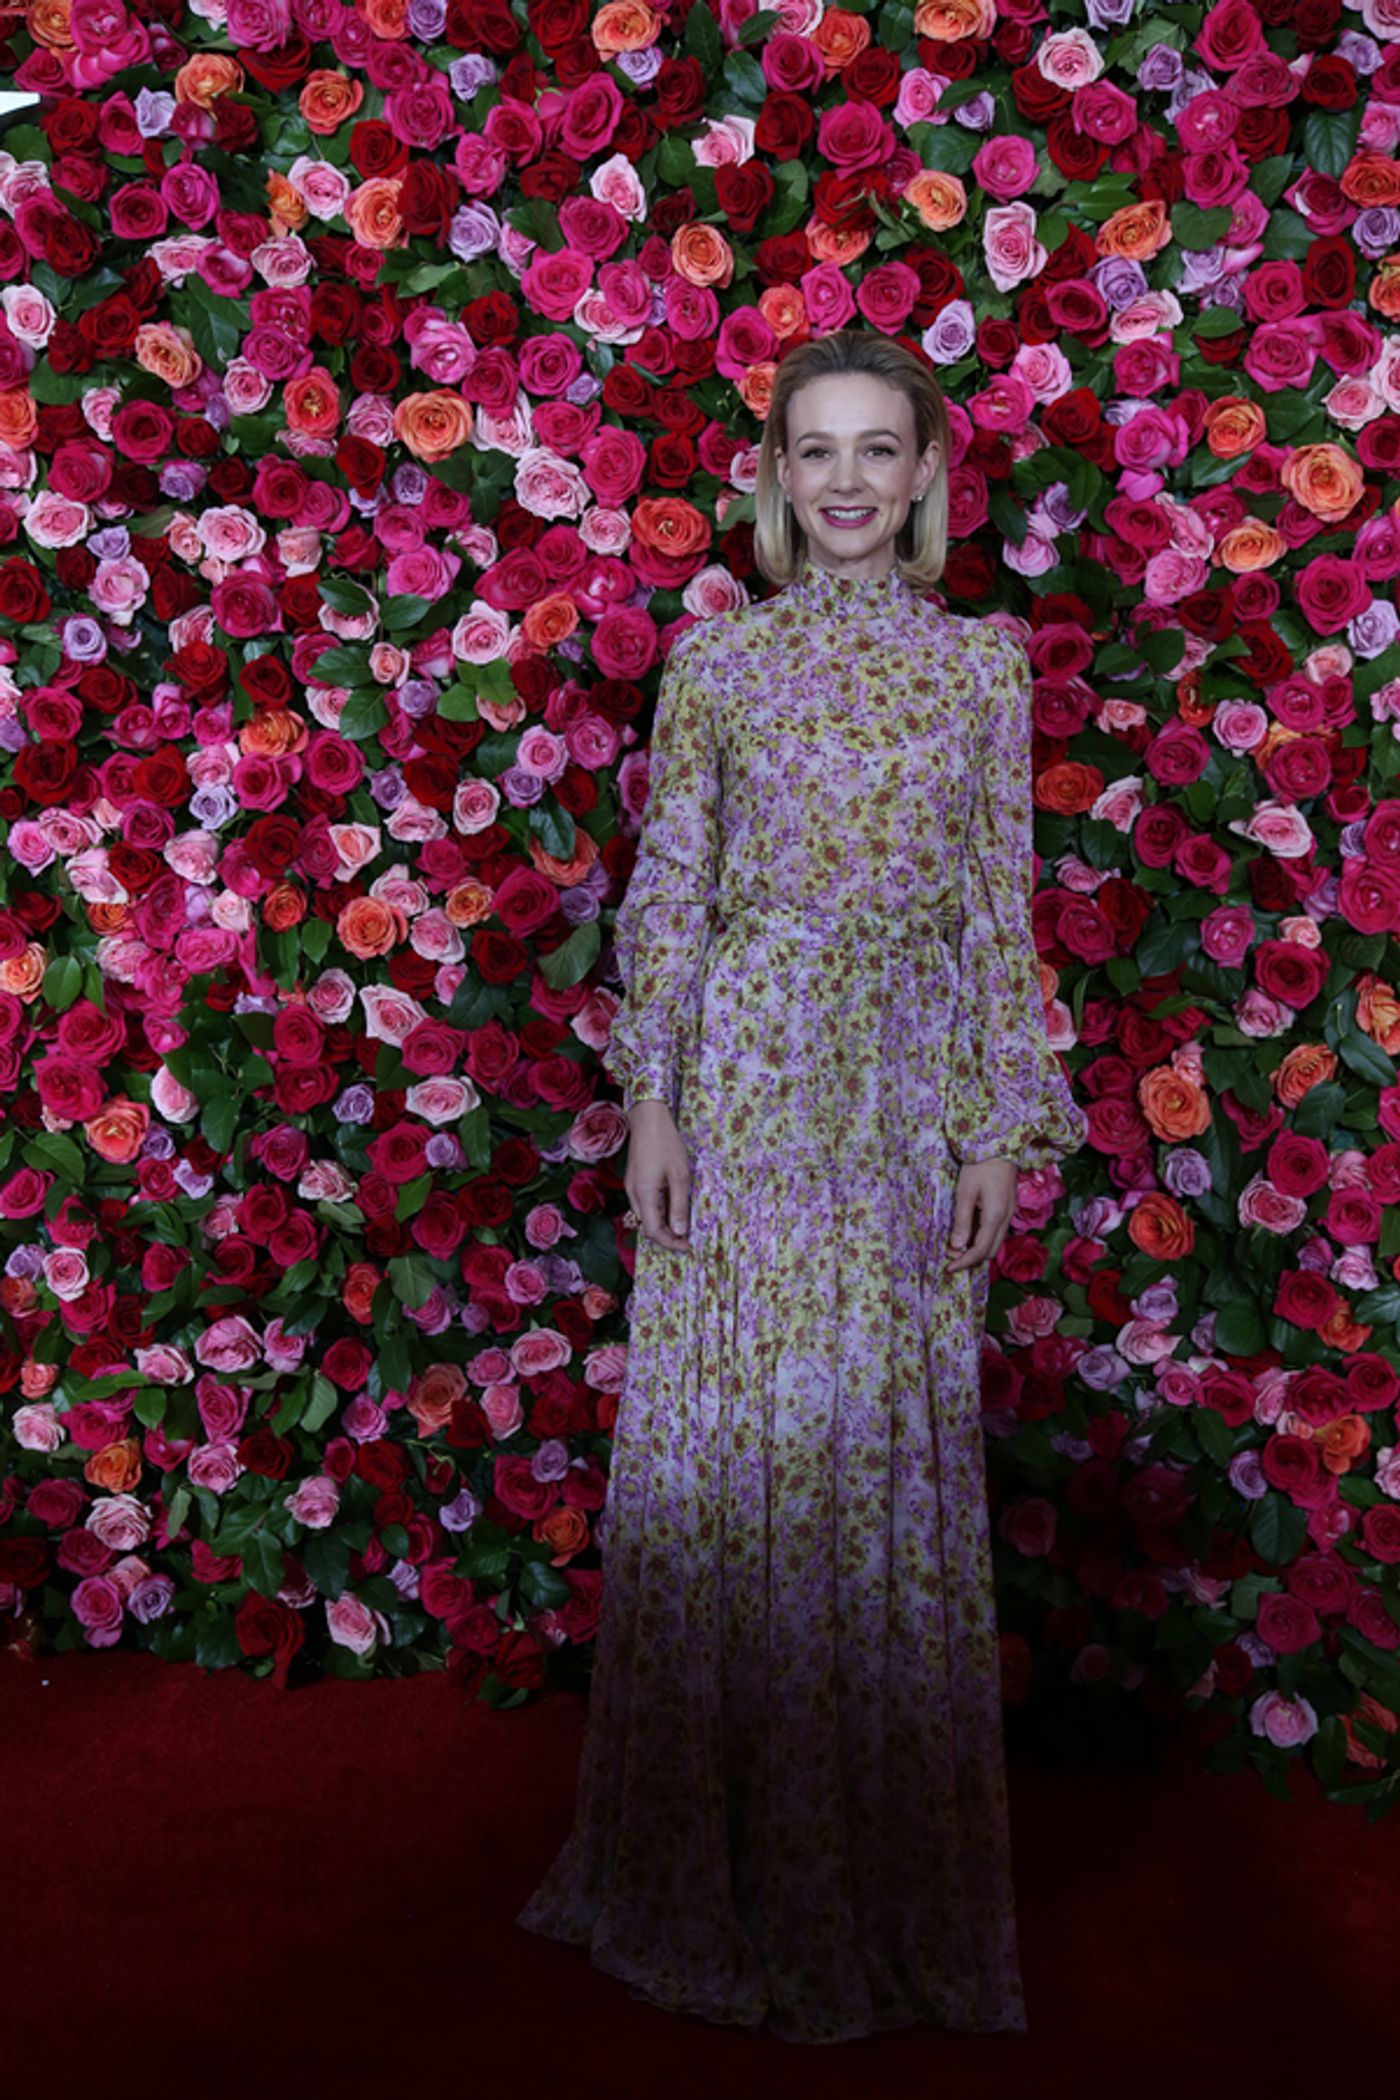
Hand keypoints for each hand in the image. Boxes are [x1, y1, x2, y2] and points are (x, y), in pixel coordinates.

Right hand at [624, 1098, 692, 1252]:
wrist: (648, 1119)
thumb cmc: (665, 1144)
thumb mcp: (679, 1176)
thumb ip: (679, 1206)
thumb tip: (680, 1232)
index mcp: (644, 1195)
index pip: (654, 1231)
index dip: (670, 1242)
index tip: (687, 1247)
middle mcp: (633, 1194)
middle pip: (647, 1226)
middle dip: (666, 1236)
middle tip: (687, 1239)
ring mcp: (632, 1187)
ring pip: (645, 1216)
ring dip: (662, 1225)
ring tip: (682, 1226)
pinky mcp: (635, 1180)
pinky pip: (644, 1204)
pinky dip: (658, 1212)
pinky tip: (672, 1208)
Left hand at [945, 1158, 1016, 1275]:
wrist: (1000, 1146)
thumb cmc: (980, 1166)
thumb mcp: (965, 1192)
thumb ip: (962, 1221)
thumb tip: (957, 1247)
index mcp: (995, 1216)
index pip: (981, 1250)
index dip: (965, 1262)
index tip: (948, 1267)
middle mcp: (1006, 1219)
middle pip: (991, 1251)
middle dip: (972, 1259)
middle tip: (951, 1258)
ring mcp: (1008, 1214)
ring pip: (995, 1243)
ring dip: (977, 1250)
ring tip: (956, 1247)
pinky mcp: (1007, 1208)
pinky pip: (996, 1232)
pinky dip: (982, 1239)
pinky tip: (968, 1234)